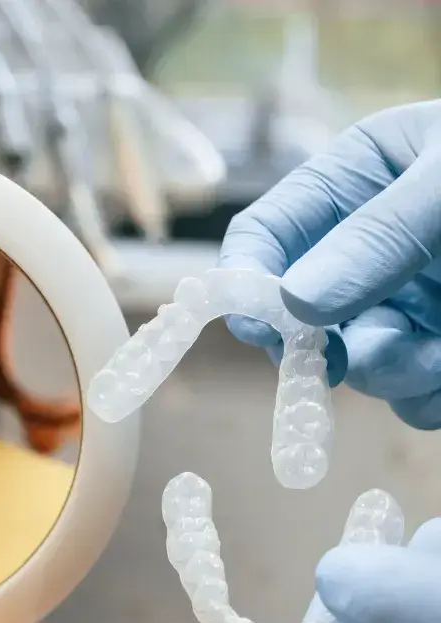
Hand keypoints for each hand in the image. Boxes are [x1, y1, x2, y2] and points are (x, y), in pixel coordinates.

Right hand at [219, 99, 440, 426]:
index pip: (267, 236)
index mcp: (360, 180)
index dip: (250, 284)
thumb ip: (378, 238)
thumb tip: (295, 303)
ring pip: (357, 363)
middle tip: (350, 355)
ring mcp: (408, 301)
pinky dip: (431, 392)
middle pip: (299, 314)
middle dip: (327, 343)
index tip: (262, 329)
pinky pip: (410, 392)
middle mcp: (371, 247)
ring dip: (391, 370)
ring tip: (439, 351)